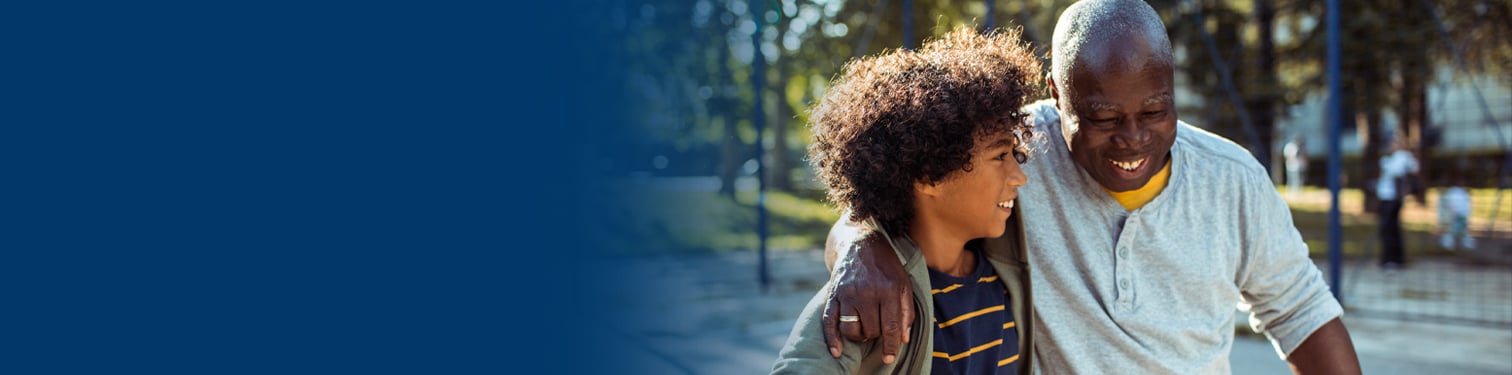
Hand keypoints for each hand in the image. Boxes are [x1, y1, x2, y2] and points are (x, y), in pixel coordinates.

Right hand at [821, 232, 913, 362]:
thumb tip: (903, 339)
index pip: (890, 326)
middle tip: (878, 326)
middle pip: (871, 330)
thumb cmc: (887, 266)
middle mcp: (866, 292)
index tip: (889, 358)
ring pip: (851, 329)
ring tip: (864, 329)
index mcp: (888, 289)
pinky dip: (832, 339)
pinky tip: (836, 352)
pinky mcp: (834, 294)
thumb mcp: (904, 283)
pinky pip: (829, 322)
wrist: (861, 242)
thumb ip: (906, 311)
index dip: (890, 346)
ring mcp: (847, 293)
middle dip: (875, 335)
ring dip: (858, 336)